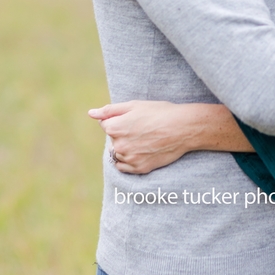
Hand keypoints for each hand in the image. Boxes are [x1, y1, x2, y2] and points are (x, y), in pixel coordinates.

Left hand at [88, 100, 252, 173]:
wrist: (183, 128)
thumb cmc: (159, 112)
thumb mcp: (134, 105)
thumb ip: (109, 110)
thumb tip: (91, 113)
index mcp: (114, 127)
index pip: (106, 125)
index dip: (121, 120)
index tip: (136, 119)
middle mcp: (118, 145)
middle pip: (112, 140)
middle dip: (123, 134)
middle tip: (143, 129)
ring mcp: (129, 159)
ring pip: (118, 154)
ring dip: (126, 148)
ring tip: (145, 139)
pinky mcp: (139, 169)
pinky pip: (125, 167)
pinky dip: (130, 160)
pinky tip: (144, 151)